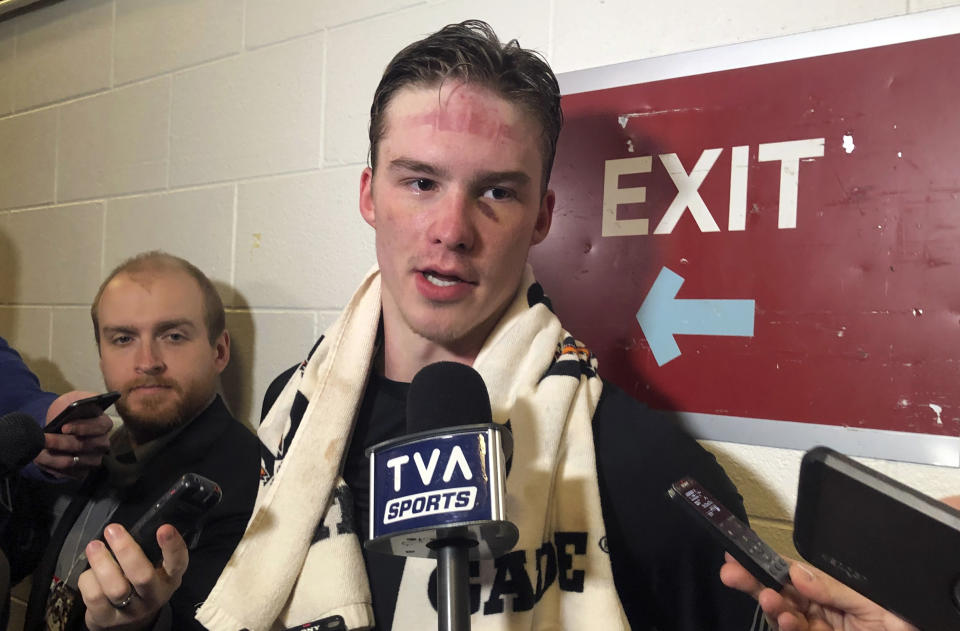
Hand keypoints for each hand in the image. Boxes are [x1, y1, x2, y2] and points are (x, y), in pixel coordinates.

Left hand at [36, 391, 111, 477]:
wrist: (60, 425)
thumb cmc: (68, 410)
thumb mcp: (74, 398)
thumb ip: (79, 400)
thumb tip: (79, 406)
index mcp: (104, 424)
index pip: (98, 427)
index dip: (82, 428)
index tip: (64, 427)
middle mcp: (103, 443)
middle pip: (83, 446)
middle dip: (60, 443)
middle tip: (43, 439)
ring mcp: (94, 459)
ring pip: (72, 462)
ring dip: (52, 457)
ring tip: (37, 451)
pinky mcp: (82, 472)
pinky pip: (66, 474)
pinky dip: (50, 467)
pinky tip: (40, 459)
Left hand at [78, 523, 188, 630]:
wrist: (128, 623)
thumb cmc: (140, 584)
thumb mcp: (154, 568)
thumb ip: (147, 551)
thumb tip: (129, 527)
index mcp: (169, 579)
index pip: (177, 563)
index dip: (172, 546)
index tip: (164, 528)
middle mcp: (154, 596)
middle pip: (142, 576)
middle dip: (126, 550)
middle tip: (112, 530)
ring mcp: (131, 611)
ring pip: (115, 588)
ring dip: (102, 563)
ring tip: (94, 546)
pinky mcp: (107, 619)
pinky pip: (94, 597)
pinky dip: (88, 580)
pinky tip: (89, 571)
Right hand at [720, 553, 914, 630]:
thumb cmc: (909, 623)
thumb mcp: (873, 601)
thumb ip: (835, 588)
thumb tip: (799, 573)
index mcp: (831, 592)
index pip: (791, 575)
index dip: (764, 563)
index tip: (739, 553)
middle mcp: (820, 612)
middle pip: (779, 595)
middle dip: (753, 582)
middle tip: (731, 572)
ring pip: (783, 618)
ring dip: (771, 607)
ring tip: (767, 597)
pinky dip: (787, 627)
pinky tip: (784, 619)